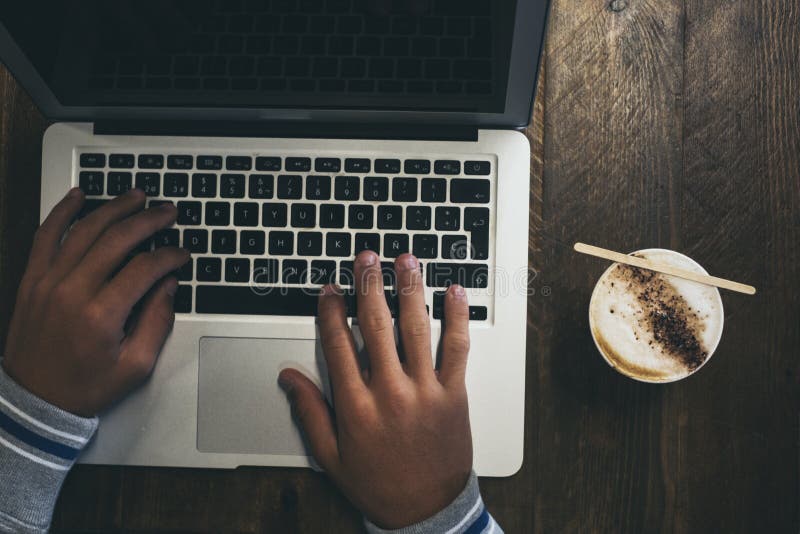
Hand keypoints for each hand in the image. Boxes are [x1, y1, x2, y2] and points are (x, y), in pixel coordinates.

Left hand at [2, 188, 188, 416]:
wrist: (35, 401)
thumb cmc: (85, 386)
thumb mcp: (135, 366)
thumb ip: (156, 321)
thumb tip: (168, 285)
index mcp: (101, 315)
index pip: (144, 268)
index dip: (169, 256)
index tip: (182, 254)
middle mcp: (72, 291)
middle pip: (117, 239)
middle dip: (148, 220)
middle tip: (168, 211)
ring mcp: (47, 282)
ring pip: (84, 230)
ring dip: (113, 208)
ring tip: (136, 195)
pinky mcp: (31, 280)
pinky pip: (45, 236)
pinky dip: (62, 212)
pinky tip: (79, 195)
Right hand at [279, 251, 471, 528]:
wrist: (426, 511)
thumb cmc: (378, 483)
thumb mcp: (331, 456)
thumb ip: (310, 412)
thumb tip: (289, 377)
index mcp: (356, 406)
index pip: (339, 345)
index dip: (332, 312)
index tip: (330, 289)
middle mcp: (390, 392)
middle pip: (377, 326)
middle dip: (369, 286)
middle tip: (366, 259)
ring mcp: (425, 391)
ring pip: (416, 329)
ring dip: (410, 289)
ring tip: (406, 260)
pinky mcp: (454, 394)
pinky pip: (457, 349)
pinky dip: (457, 318)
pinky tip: (454, 292)